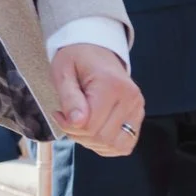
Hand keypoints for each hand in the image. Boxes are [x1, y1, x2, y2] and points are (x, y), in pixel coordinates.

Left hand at [52, 42, 143, 157]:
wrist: (95, 50)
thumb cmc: (76, 59)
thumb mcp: (62, 72)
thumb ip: (69, 97)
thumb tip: (77, 122)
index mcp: (112, 85)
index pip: (90, 125)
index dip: (68, 126)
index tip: (58, 113)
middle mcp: (130, 98)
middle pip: (102, 138)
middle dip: (78, 134)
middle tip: (67, 118)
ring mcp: (137, 109)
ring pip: (114, 145)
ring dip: (92, 142)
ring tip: (80, 123)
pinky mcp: (138, 117)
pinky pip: (124, 145)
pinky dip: (106, 144)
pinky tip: (93, 130)